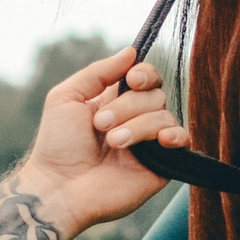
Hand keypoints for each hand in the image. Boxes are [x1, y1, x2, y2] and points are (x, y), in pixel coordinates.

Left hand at [11, 45, 187, 239]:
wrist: (59, 187)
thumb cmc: (57, 145)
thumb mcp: (67, 96)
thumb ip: (99, 71)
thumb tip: (132, 51)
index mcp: (115, 102)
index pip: (146, 78)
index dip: (144, 74)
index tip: (132, 80)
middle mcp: (135, 120)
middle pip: (155, 95)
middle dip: (128, 106)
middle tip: (100, 125)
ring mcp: (149, 144)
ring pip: (164, 116)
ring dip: (137, 126)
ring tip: (113, 143)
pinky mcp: (161, 167)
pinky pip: (183, 141)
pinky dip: (176, 135)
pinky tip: (161, 141)